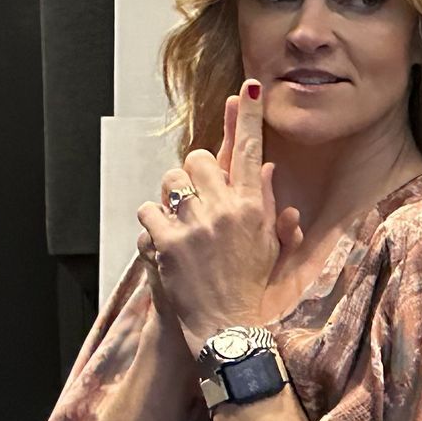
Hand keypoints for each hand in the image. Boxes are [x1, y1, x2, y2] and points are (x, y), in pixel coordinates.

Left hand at [136, 82, 304, 353]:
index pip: (250, 152)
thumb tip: (265, 172)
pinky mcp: (168, 243)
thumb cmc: (253, 290)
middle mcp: (226, 210)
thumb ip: (271, 207)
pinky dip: (153, 223)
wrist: (231, 331)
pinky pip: (149, 211)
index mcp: (255, 208)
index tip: (247, 89)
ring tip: (181, 223)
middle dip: (195, 174)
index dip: (248, 118)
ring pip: (171, 181)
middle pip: (198, 159)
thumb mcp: (272, 247)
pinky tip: (165, 242)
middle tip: (197, 198)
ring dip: (172, 197)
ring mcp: (195, 225)